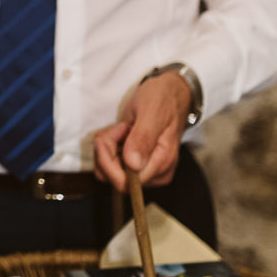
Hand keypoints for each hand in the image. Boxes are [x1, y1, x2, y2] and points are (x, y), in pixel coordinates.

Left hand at [93, 71, 192, 187]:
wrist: (169, 93)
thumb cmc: (163, 100)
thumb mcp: (152, 113)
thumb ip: (143, 139)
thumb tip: (133, 165)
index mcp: (161, 165)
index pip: (125, 182)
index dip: (110, 159)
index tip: (118, 132)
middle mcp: (153, 173)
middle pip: (112, 176)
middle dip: (107, 149)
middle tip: (121, 127)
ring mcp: (143, 170)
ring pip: (107, 169)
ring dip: (107, 145)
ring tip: (124, 128)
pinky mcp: (134, 164)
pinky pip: (109, 162)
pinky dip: (108, 145)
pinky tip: (122, 132)